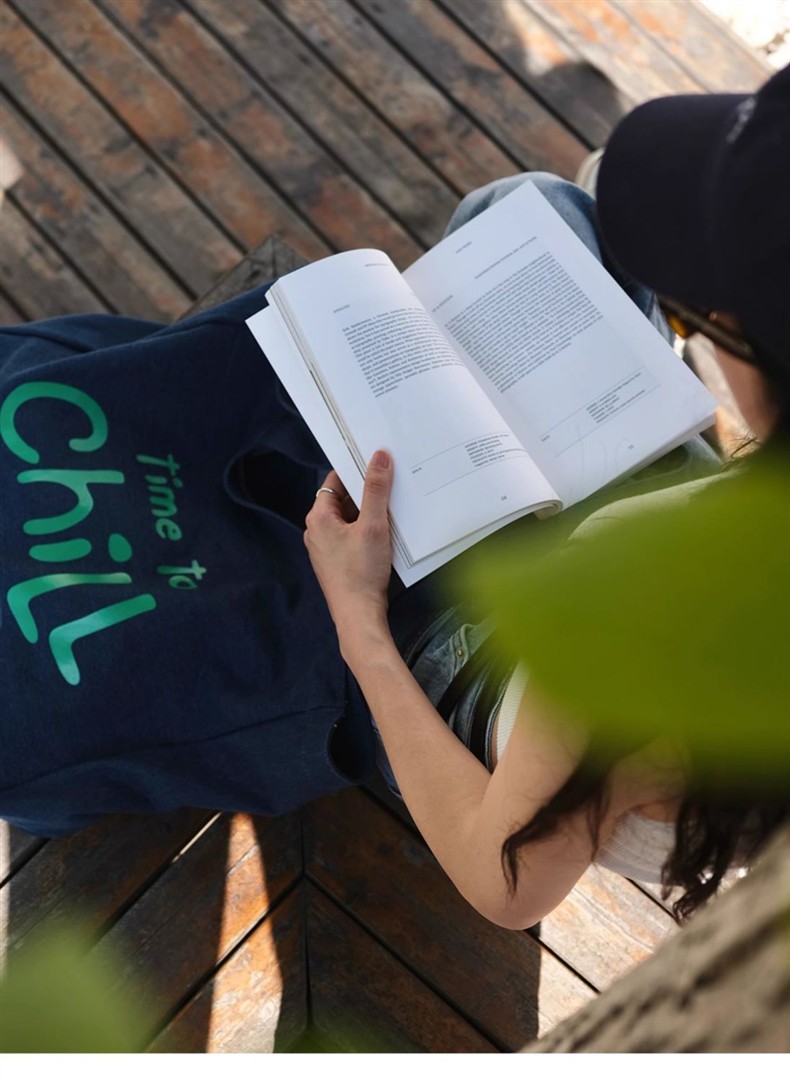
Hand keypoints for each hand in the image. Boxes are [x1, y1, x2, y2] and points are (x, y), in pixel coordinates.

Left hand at [304, 450, 393, 631]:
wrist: (359, 615)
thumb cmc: (360, 573)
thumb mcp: (373, 525)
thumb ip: (376, 489)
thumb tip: (379, 458)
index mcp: (319, 517)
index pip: (335, 480)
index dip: (356, 469)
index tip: (375, 462)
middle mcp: (318, 530)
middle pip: (344, 499)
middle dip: (367, 493)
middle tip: (390, 485)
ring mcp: (327, 546)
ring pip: (350, 518)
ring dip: (370, 513)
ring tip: (392, 510)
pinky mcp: (338, 560)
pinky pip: (353, 535)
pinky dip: (368, 530)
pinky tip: (387, 533)